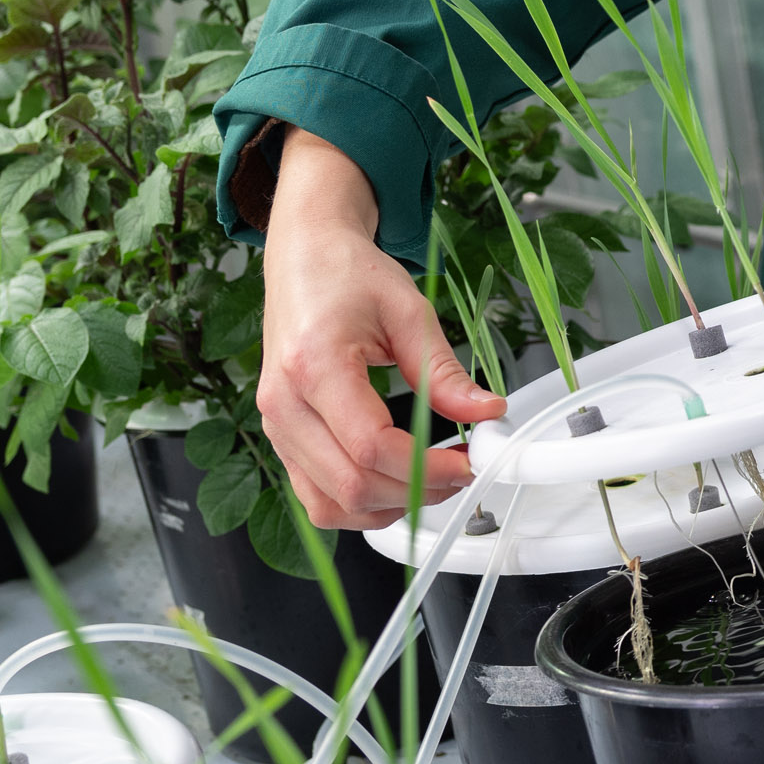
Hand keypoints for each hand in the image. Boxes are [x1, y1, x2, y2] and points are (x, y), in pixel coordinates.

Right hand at [254, 129, 507, 529]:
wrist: (303, 257)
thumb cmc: (347, 275)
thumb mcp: (408, 312)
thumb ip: (444, 372)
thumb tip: (488, 413)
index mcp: (313, 365)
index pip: (371, 447)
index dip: (426, 469)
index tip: (470, 463)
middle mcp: (284, 403)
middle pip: (352, 485)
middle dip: (418, 491)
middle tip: (463, 470)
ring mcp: (275, 425)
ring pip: (333, 504)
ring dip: (391, 506)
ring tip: (435, 478)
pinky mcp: (280, 437)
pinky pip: (318, 498)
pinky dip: (361, 504)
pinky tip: (398, 483)